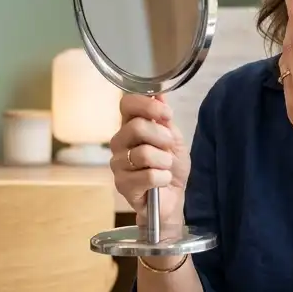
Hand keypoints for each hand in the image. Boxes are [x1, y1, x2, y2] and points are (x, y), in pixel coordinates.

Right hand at [109, 93, 189, 228]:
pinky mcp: (123, 185)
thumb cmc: (170, 167)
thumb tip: (160, 94)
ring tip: (166, 167)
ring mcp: (119, 164)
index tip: (167, 114)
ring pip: (143, 153)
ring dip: (164, 161)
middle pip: (136, 127)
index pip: (126, 104)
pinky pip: (148, 175)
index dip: (147, 105)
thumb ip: (164, 119)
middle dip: (161, 137)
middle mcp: (119, 143)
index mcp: (130, 126)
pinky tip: (162, 181)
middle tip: (169, 147)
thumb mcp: (173, 139)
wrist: (173, 197)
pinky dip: (163, 177)